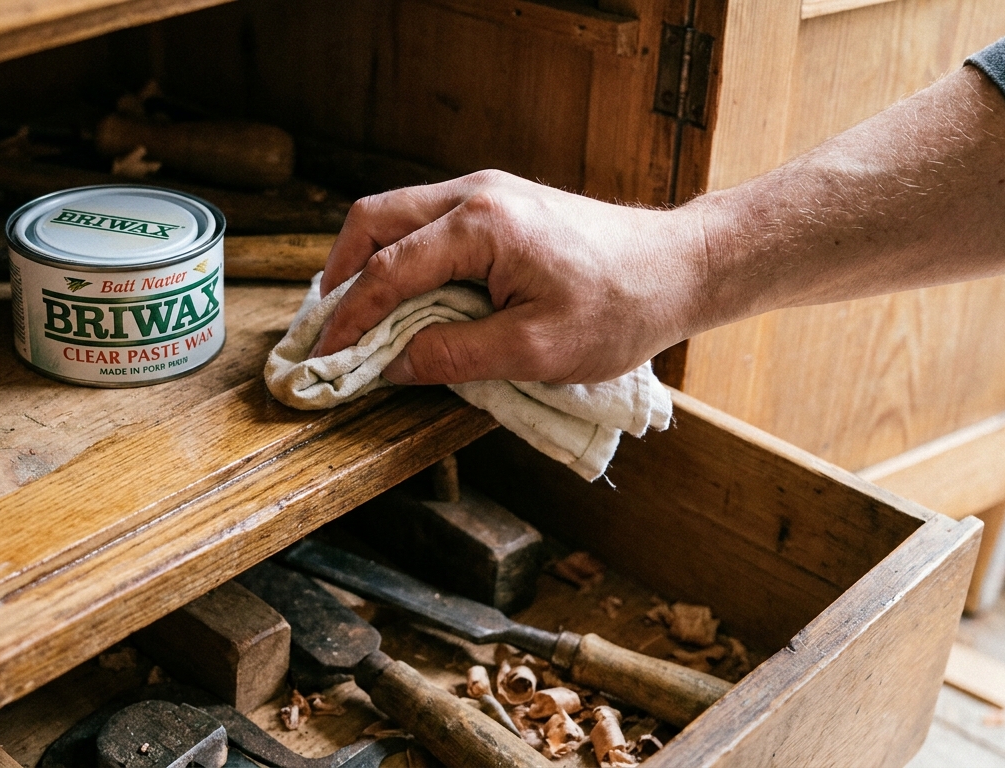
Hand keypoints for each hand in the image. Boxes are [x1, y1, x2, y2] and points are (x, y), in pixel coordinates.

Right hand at [311, 170, 708, 384]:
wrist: (680, 267)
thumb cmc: (621, 308)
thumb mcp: (535, 350)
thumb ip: (455, 356)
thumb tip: (391, 367)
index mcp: (481, 225)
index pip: (388, 272)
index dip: (349, 320)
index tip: (324, 359)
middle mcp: (475, 194)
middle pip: (374, 221)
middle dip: (340, 276)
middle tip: (326, 330)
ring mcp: (486, 192)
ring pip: (395, 216)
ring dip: (366, 263)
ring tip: (354, 317)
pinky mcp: (498, 204)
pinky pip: (426, 223)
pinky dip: (399, 258)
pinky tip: (400, 298)